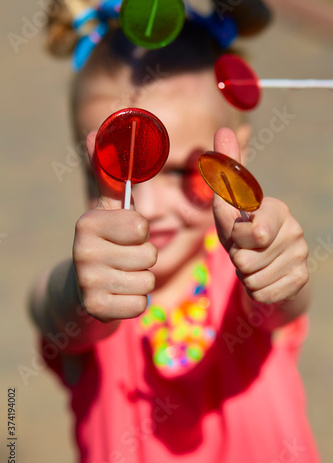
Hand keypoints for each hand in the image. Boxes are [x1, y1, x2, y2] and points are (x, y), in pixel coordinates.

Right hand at [72, 132, 156, 322]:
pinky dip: (135, 302)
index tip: (122, 236)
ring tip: (120, 277)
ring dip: (140, 281)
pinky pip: (141, 304)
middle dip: (143, 259)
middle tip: (122, 260)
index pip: (141, 227)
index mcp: (87, 223)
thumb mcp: (105, 211)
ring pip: (147, 280)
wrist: (79, 290)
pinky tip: (117, 296)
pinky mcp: (96, 309)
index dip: (139, 233)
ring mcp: (88, 282)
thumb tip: (95, 133)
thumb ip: (106, 174)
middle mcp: (83, 251)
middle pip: (149, 254)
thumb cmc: (103, 245)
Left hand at [212, 128, 308, 303]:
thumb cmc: (242, 234)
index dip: (235, 239)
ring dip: (245, 277)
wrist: (267, 267)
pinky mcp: (301, 281)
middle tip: (245, 251)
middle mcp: (294, 231)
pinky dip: (255, 292)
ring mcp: (301, 257)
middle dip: (237, 260)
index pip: (252, 234)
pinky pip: (262, 295)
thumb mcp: (227, 209)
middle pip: (246, 260)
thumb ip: (224, 176)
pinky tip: (264, 279)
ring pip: (252, 280)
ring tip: (254, 265)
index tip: (240, 233)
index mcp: (277, 210)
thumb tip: (223, 130)